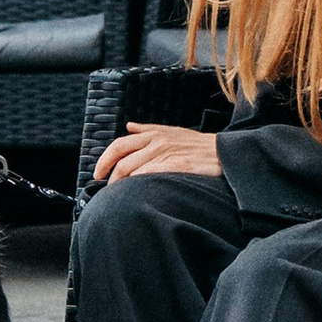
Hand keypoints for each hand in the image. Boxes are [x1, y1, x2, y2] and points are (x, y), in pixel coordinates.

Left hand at [93, 121, 223, 184]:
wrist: (223, 152)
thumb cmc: (198, 144)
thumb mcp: (172, 131)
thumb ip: (148, 129)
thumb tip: (129, 126)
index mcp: (153, 133)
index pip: (119, 144)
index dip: (104, 159)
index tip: (98, 173)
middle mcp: (156, 141)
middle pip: (122, 159)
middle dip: (109, 176)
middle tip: (105, 188)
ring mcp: (165, 153)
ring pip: (133, 169)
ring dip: (122, 184)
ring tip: (119, 195)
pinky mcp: (176, 165)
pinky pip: (150, 174)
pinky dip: (139, 183)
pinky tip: (137, 192)